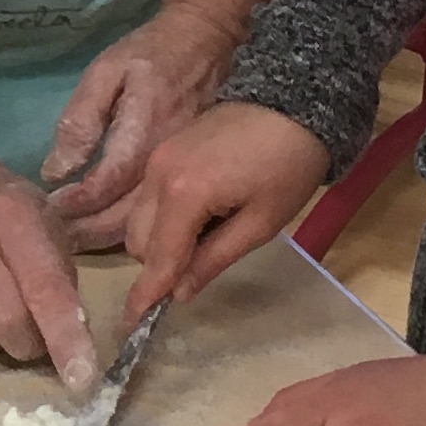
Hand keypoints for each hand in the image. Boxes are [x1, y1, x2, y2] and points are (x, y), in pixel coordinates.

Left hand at [40, 7, 237, 246]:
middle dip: (90, 233)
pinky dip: (133, 228)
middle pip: (128, 215)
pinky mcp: (191, 172)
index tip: (51, 208)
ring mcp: (184, 168)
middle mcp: (167, 158)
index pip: (107, 182)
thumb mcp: (105, 72)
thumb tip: (57, 171)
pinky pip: (162, 211)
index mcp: (144, 130)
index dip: (78, 203)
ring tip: (76, 242)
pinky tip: (108, 229)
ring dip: (109, 237)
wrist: (205, 42)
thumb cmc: (149, 53)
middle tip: (57, 240)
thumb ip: (81, 121)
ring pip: (147, 222)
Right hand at [120, 102, 333, 316]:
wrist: (294, 99)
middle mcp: (157, 175)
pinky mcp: (164, 149)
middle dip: (159, 266)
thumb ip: (214, 259)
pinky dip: (163, 218)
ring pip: (137, 218)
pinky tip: (199, 217)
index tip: (130, 326)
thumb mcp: (261, 223)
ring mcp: (157, 159)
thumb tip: (180, 293)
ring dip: (160, 242)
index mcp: (183, 194)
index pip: (157, 258)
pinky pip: (148, 197)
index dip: (144, 295)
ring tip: (205, 239)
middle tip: (199, 270)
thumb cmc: (288, 165)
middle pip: (138, 240)